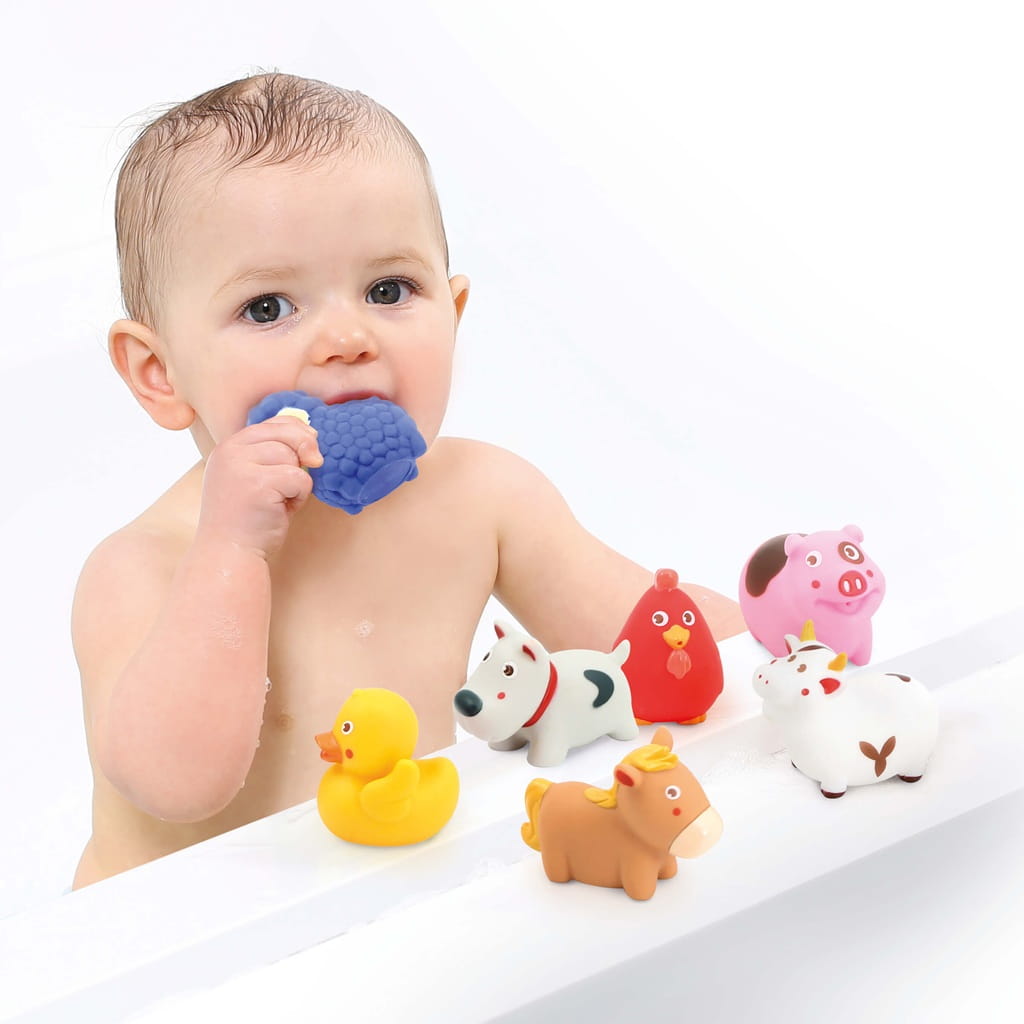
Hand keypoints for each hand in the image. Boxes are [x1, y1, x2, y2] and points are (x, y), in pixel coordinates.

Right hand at [196, 414, 323, 557]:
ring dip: (297, 481)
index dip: (298, 433)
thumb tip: (312, 434)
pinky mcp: (257, 484)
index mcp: (229, 447)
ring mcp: (241, 467)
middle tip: (304, 474)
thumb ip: (274, 454)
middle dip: (303, 453)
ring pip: (293, 456)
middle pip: (286, 434)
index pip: (274, 423)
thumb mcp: (256, 477)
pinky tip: (283, 509)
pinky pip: (299, 478)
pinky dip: (300, 496)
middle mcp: (230, 451)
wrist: (229, 553)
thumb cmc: (248, 518)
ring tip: (281, 500)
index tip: (308, 451)